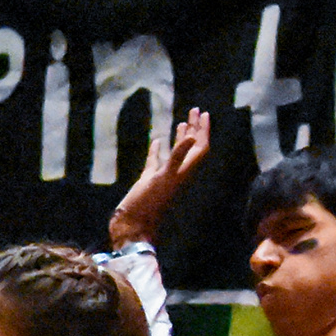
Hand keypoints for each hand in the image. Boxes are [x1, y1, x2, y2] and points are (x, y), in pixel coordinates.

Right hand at [110, 108, 213, 247]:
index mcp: (184, 171)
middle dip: (194, 128)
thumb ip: (178, 157)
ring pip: (176, 153)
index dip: (204, 130)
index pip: (200, 147)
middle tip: (195, 110)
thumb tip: (193, 136)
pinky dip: (158, 150)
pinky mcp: (149, 180)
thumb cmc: (148, 203)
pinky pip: (156, 162)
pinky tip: (156, 141)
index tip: (204, 113)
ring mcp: (163, 176)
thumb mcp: (163, 178)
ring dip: (180, 137)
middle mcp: (177, 172)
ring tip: (182, 122)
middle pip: (191, 147)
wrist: (132, 225)